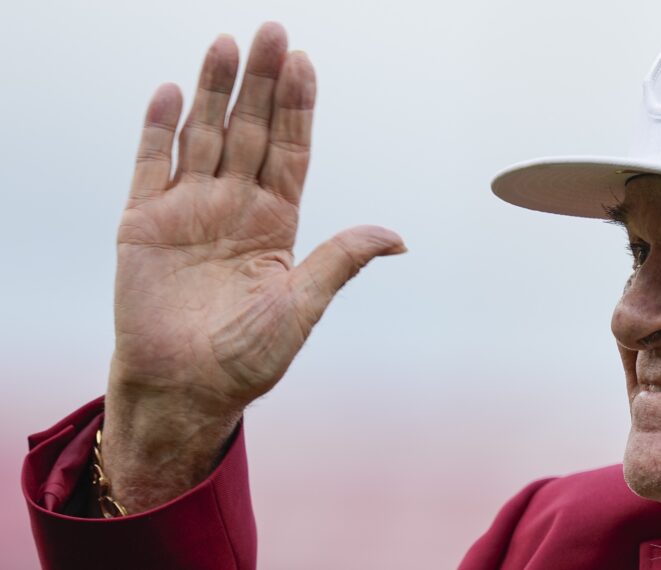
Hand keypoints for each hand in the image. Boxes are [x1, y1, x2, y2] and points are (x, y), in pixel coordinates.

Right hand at [100, 23, 404, 512]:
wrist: (185, 390)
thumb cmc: (247, 358)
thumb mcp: (303, 308)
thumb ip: (340, 262)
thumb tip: (398, 237)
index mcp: (276, 221)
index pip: (290, 150)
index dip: (298, 108)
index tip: (305, 63)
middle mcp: (234, 205)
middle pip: (251, 130)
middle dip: (263, 82)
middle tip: (273, 31)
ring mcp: (188, 208)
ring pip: (204, 135)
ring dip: (215, 91)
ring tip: (227, 44)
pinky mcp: (142, 223)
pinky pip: (150, 164)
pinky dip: (158, 129)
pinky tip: (171, 93)